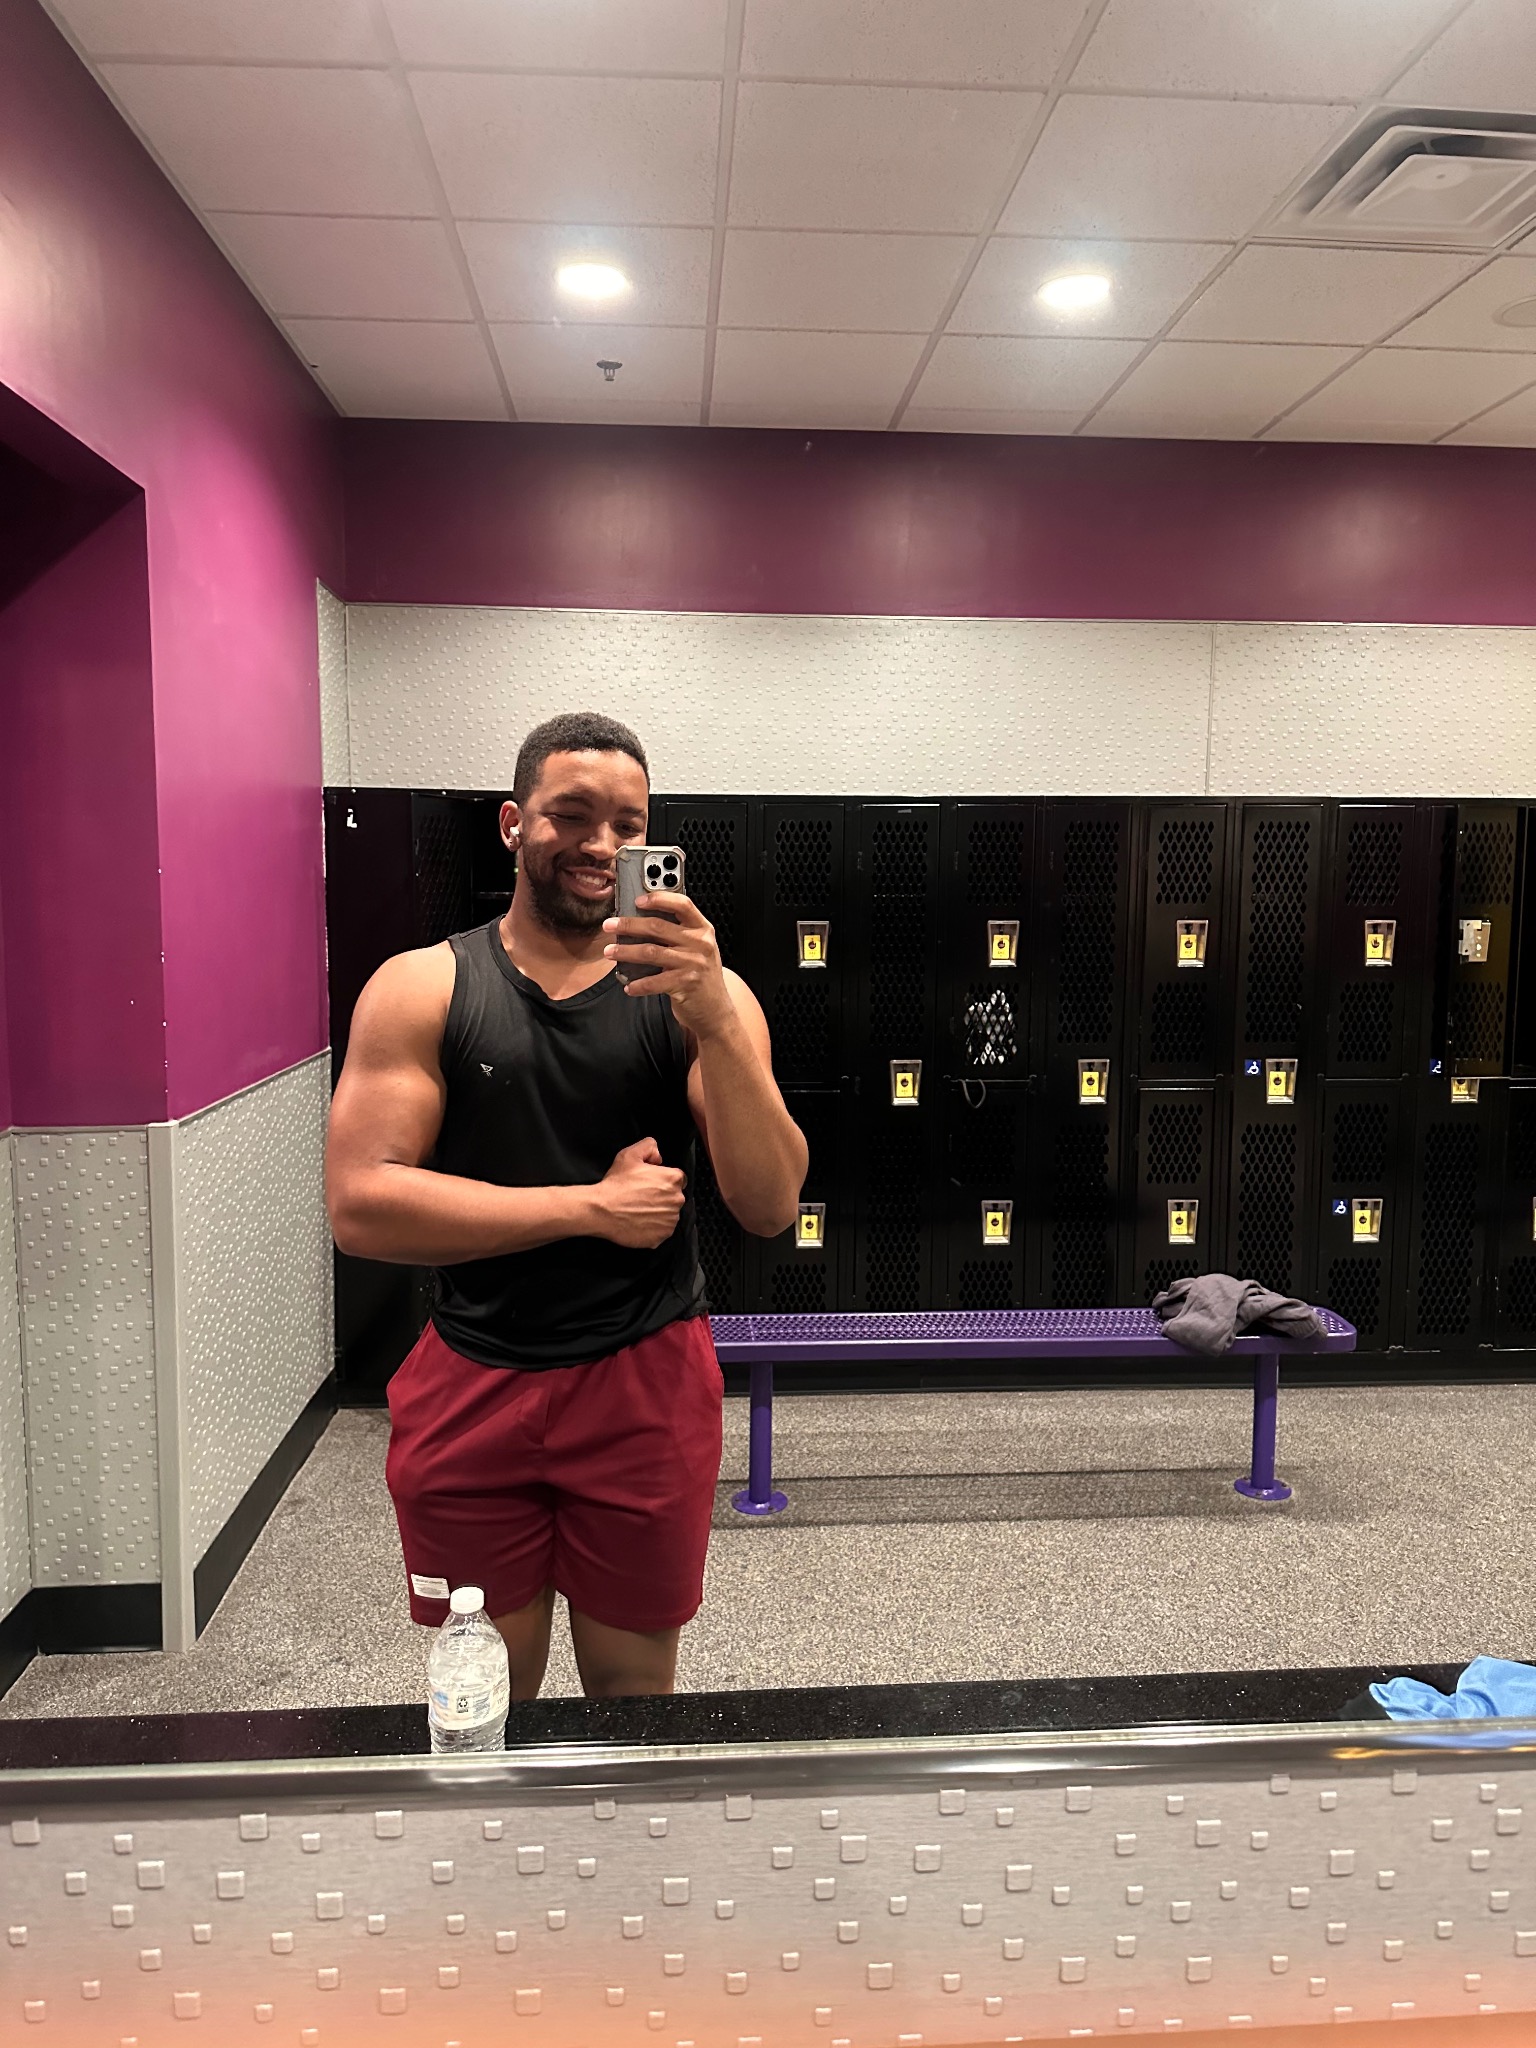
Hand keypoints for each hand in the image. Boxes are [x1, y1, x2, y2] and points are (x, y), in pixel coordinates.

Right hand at [591, 1137, 685, 1248]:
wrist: (601, 1210)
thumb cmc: (616, 1184)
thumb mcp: (630, 1154)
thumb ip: (649, 1146)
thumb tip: (658, 1157)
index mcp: (673, 1179)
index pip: (677, 1179)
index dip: (662, 1180)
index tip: (649, 1184)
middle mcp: (677, 1200)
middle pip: (674, 1197)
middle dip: (662, 1197)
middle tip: (641, 1197)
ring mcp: (670, 1220)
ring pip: (669, 1215)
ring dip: (658, 1213)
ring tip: (638, 1210)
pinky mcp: (662, 1236)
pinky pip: (662, 1231)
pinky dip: (653, 1228)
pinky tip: (638, 1221)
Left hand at [603, 892, 735, 1035]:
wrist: (716, 1010)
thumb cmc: (701, 977)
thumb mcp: (698, 949)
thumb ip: (678, 934)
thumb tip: (639, 922)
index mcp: (702, 929)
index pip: (682, 904)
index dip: (659, 899)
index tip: (637, 900)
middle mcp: (699, 943)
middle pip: (658, 927)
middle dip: (628, 925)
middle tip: (609, 925)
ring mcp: (693, 964)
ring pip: (651, 952)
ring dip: (625, 951)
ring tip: (610, 952)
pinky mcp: (685, 984)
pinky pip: (654, 981)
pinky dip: (638, 984)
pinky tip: (629, 986)